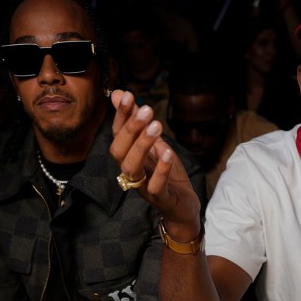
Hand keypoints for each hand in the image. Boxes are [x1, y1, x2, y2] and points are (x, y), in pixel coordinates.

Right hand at [109, 90, 200, 238]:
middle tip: (147, 110)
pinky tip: (167, 152)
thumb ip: (138, 122)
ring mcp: (143, 186)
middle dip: (131, 128)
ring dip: (142, 145)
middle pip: (118, 151)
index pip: (117, 134)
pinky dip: (160, 169)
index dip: (121, 115)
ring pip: (132, 167)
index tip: (129, 95)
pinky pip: (155, 186)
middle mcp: (131, 172)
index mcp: (128, 157)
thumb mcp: (155, 144)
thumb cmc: (167, 174)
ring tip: (156, 126)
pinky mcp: (160, 199)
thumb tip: (119, 94)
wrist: (183, 206)